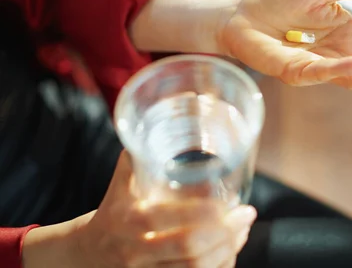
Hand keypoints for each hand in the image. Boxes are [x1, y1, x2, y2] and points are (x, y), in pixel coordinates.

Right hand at [24, 152, 255, 267]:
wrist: (86, 254)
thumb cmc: (113, 210)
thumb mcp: (122, 182)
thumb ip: (140, 154)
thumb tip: (164, 117)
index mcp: (128, 218)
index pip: (166, 218)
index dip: (203, 214)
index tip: (230, 203)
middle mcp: (135, 249)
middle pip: (188, 249)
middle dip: (226, 234)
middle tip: (247, 216)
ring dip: (227, 251)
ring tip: (244, 231)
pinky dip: (218, 267)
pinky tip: (230, 251)